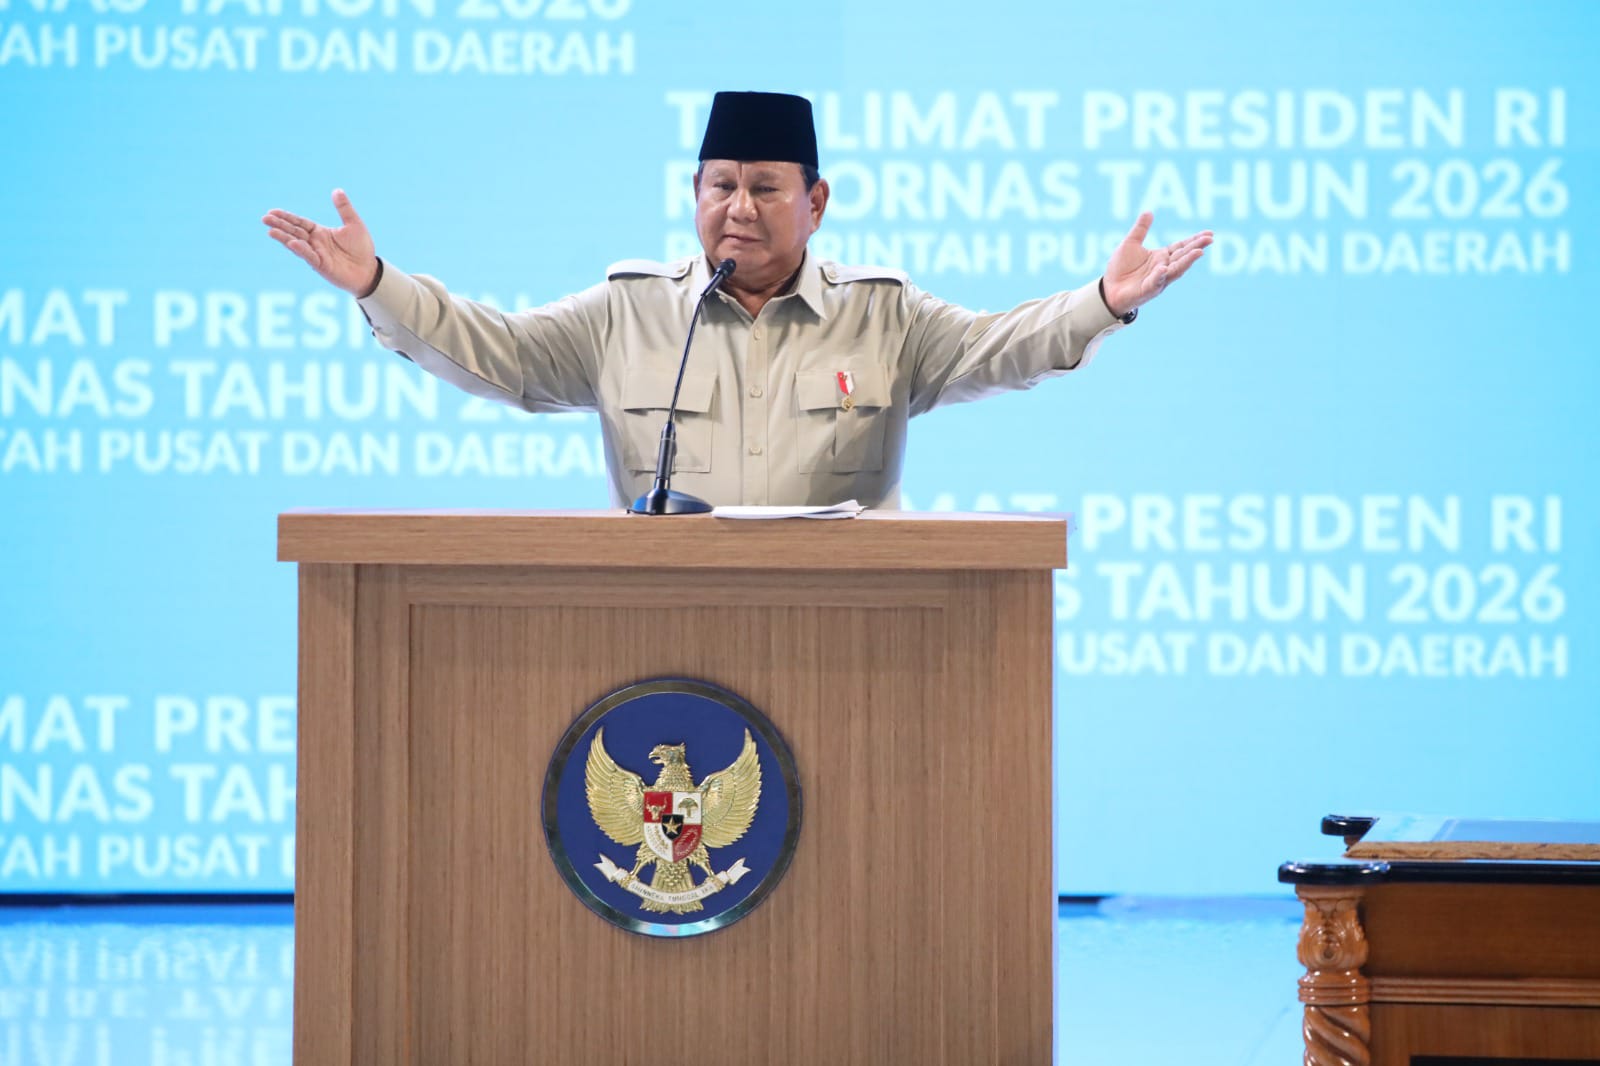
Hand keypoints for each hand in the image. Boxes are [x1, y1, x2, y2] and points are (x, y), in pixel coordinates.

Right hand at [262, 189, 380, 296]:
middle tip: (264, 218)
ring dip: (284, 238)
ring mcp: (317, 255)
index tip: (272, 211)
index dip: (287, 217)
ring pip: (297, 244)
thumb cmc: (361, 249)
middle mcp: (315, 243)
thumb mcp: (354, 224)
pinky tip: (292, 243)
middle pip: (294, 232)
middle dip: (280, 225)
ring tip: (270, 231)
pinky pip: (309, 256)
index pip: (300, 222)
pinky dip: (301, 250)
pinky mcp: (322, 266)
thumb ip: (344, 208)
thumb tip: (337, 190)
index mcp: (320, 232)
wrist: (370, 270)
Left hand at [1100, 212, 1212, 317]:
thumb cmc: (1120, 268)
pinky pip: (1154, 282)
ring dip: (1187, 261)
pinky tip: (1164, 268)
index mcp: (1161, 257)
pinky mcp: (1147, 290)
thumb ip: (1140, 229)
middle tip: (1210, 239)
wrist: (1109, 288)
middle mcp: (1164, 268)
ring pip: (1175, 270)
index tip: (1209, 233)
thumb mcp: (1130, 244)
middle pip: (1183, 256)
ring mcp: (1157, 280)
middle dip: (1196, 247)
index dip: (1194, 240)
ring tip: (1199, 252)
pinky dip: (1160, 275)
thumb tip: (1148, 211)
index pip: (1181, 247)